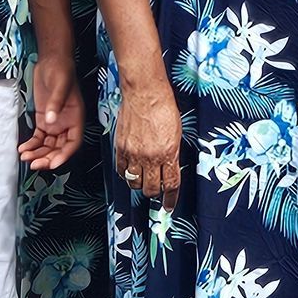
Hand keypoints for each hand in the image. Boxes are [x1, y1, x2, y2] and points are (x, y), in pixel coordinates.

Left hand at [20, 53, 82, 173]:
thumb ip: (56, 103)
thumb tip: (50, 122)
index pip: (73, 142)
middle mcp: (66, 123)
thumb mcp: (60, 85)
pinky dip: (31, 145)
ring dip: (37, 154)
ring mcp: (54, 123)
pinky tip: (22, 148)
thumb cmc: (61, 70)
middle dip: (47, 158)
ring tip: (24, 157)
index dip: (65, 155)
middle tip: (34, 164)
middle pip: (59, 148)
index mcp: (76, 117)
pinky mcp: (43, 120)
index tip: (53, 164)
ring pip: (48, 146)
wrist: (51, 60)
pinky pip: (38, 138)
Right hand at [115, 76, 183, 207]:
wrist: (145, 92)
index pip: (171, 184)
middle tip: (157, 190)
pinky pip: (121, 171)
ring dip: (140, 185)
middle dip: (155, 193)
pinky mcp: (121, 148)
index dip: (171, 198)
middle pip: (152, 188)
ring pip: (135, 183)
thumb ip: (172, 152)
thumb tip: (170, 167)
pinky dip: (126, 175)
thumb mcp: (177, 131)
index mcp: (169, 152)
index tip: (170, 205)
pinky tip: (130, 171)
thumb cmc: (164, 106)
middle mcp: (151, 157)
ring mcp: (134, 154)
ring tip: (144, 179)